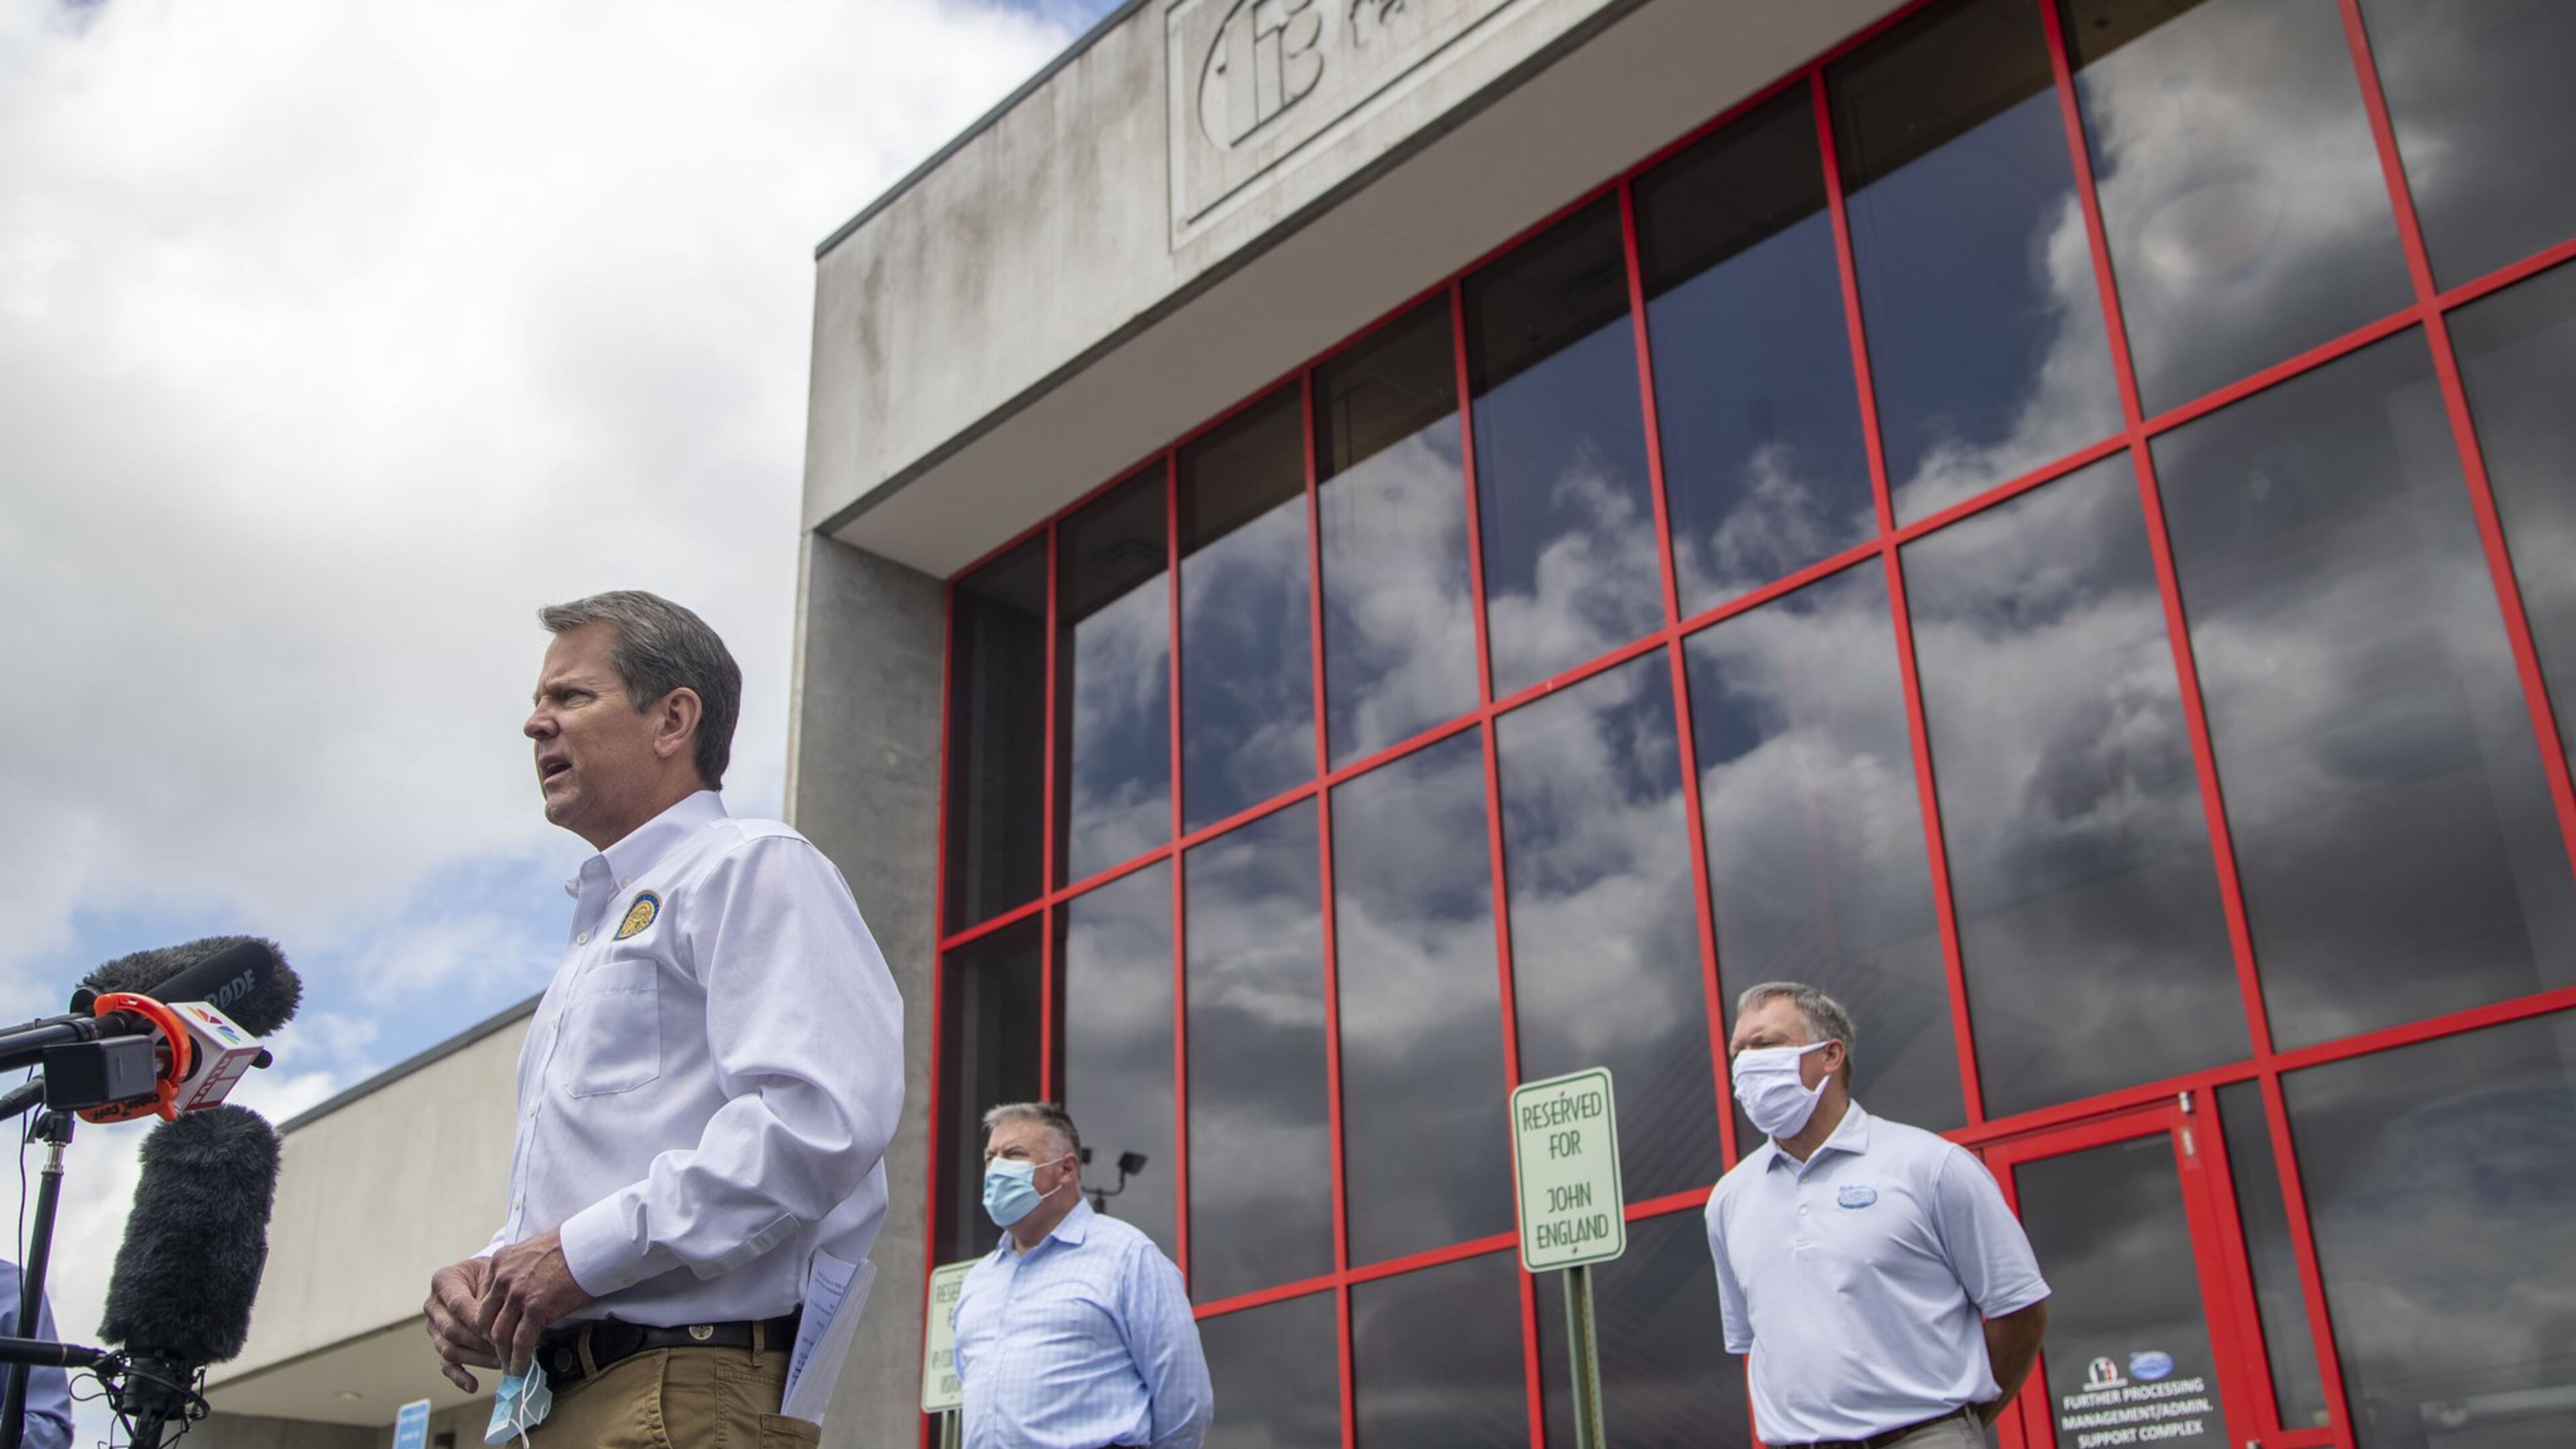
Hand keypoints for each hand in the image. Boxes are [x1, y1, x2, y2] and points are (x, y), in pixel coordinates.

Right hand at [424, 1258, 501, 1392]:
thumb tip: (500, 1322)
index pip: (458, 1305)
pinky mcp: (440, 1344)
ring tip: (500, 1361)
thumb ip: (491, 1293)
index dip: (478, 1320)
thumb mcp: (493, 1273)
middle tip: (505, 1347)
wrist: (485, 1277)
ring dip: (476, 1358)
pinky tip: (473, 1386)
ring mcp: (434, 1327)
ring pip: (450, 1349)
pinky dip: (459, 1377)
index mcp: (443, 1281)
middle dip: (480, 1342)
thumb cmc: (492, 1274)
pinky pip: (446, 1365)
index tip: (500, 1329)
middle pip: (452, 1330)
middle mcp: (433, 1305)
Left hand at [477, 1231, 595, 1376]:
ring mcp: (517, 1295)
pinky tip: (519, 1368)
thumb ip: (516, 1269)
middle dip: (489, 1340)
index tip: (493, 1332)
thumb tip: (519, 1287)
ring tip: (508, 1365)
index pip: (483, 1299)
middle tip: (498, 1351)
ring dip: (502, 1354)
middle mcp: (502, 1279)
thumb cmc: (567, 1246)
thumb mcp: (530, 1250)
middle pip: (485, 1319)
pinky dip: (517, 1358)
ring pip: (499, 1334)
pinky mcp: (536, 1310)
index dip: (487, 1320)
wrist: (589, 1246)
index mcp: (499, 1263)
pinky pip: (521, 1341)